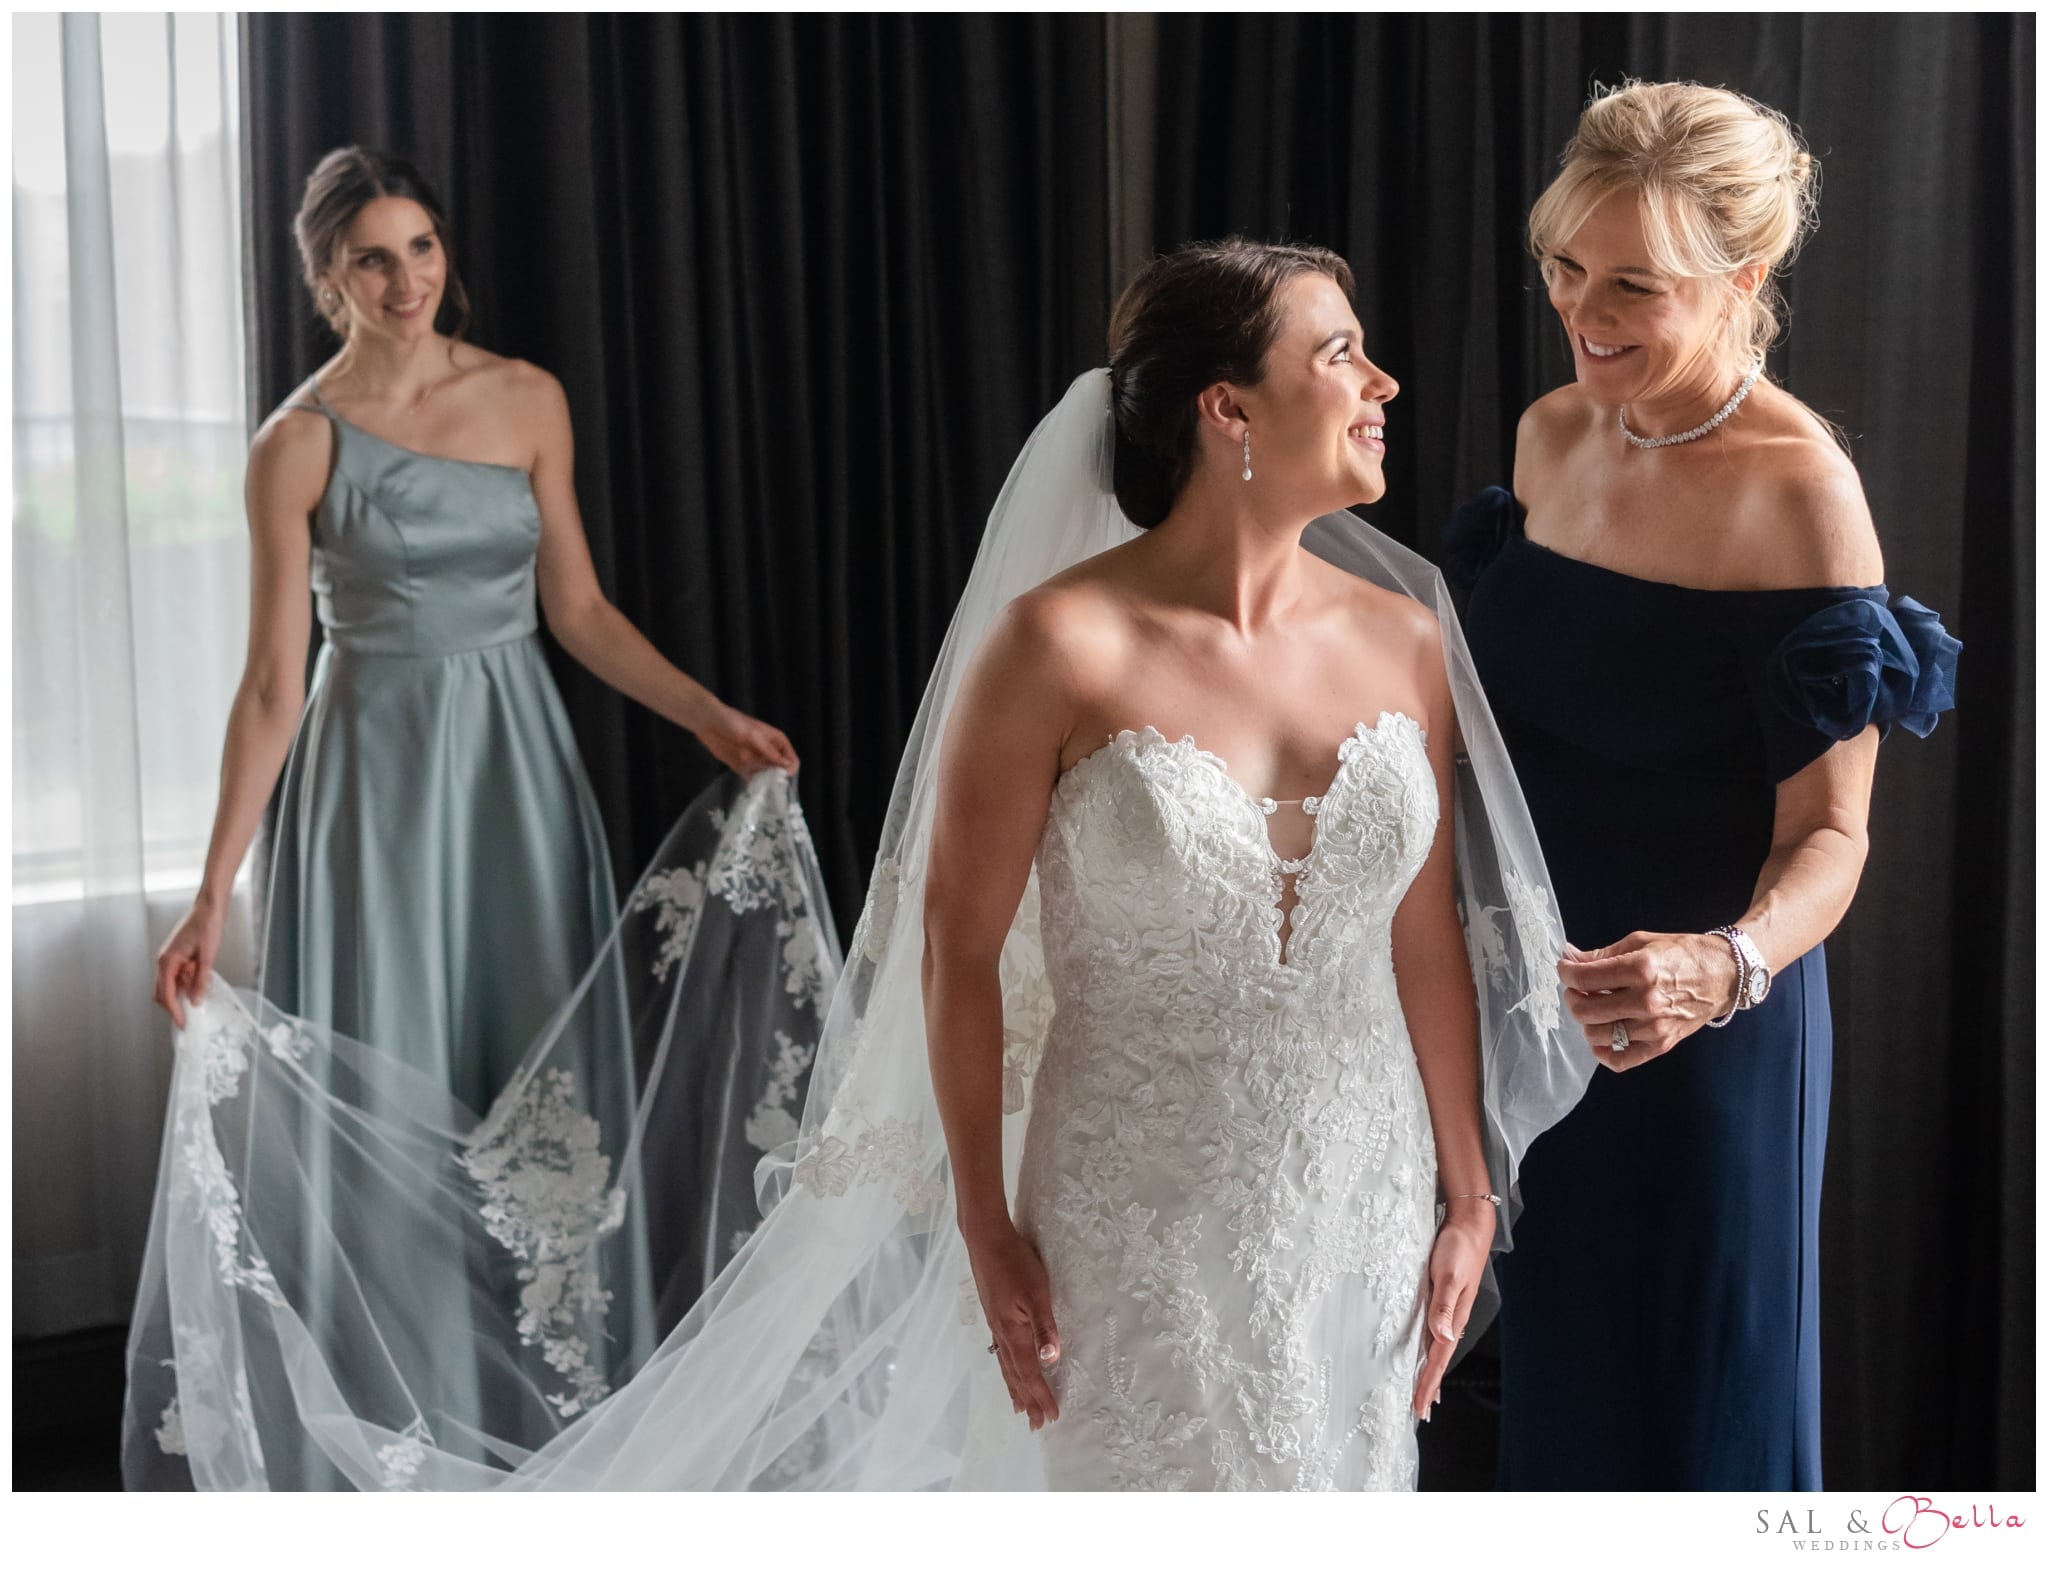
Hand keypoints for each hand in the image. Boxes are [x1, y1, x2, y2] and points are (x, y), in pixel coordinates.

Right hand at [153, 896, 226, 1028]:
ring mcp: (170, 958)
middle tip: (190, 1017)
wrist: (210, 906)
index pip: (166, 994)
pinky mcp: (179, 955)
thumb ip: (200, 980)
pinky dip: (188, 982)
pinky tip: (202, 983)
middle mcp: (164, 961)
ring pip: (171, 984)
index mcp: (167, 962)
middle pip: (163, 992)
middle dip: (174, 1006)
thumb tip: (196, 1001)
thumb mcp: (207, 956)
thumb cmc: (207, 925)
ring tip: (201, 997)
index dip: (174, 1011)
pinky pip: (179, 975)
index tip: (183, 1023)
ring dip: (183, 993)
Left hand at [695, 703, 798, 777]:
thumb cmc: (734, 723)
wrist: (708, 722)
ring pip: (766, 776)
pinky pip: (752, 778)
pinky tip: (750, 788)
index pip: (791, 759)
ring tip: (758, 787)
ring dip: (764, 782)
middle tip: (768, 786)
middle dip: (776, 779)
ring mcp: (756, 760)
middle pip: (780, 770)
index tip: (780, 778)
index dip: (789, 770)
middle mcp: (768, 752)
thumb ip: (770, 751)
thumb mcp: (754, 735)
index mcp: (776, 741)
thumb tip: (788, 766)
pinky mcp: (742, 766)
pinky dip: (752, 784)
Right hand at [964, 1218, 1061, 1429]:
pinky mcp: (993, 1314)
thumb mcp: (1037, 1293)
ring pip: (1006, 1365)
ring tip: (1019, 1408)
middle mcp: (1002, 1334)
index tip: (1051, 1418)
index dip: (1041, 1396)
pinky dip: (1006, 1368)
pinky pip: (1001, 1352)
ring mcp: (995, 1324)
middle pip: (1016, 1375)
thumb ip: (1044, 1328)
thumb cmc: (1015, 1262)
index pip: (1030, 1372)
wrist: (986, 1239)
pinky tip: (1007, 1366)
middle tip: (1036, 1425)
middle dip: (1028, 1400)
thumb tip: (1051, 1361)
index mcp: (1014, 1332)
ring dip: (1015, 1388)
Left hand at [1413, 1199, 1492, 1418]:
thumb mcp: (1449, 1276)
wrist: (1469, 1226)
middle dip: (1428, 1386)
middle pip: (1437, 1360)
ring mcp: (1448, 1309)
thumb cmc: (1459, 1248)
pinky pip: (1431, 1332)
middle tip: (1418, 1412)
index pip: (1438, 1359)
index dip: (1428, 1383)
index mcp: (1454, 1318)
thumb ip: (1444, 1306)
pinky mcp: (1441, 1298)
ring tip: (1422, 1393)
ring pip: (1435, 1348)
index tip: (1419, 1407)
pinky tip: (1424, 1352)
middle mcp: (1452, 1319)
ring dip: (1428, 1371)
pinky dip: (1427, 1349)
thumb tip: (1442, 1336)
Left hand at [1558, 931, 1740, 1071]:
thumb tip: (1569, 958)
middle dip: (1573, 997)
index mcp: (1641, 969)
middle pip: (1585, 1010)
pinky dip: (1602, 1052)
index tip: (1566, 968)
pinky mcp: (1662, 1044)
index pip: (1584, 978)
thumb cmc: (1682, 953)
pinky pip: (1621, 1060)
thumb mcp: (1640, 942)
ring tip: (1594, 1007)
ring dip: (1586, 1021)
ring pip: (1597, 1035)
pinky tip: (1601, 1037)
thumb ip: (1601, 954)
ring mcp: (1654, 1027)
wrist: (1723, 974)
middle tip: (1578, 988)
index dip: (1566, 972)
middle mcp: (1646, 1001)